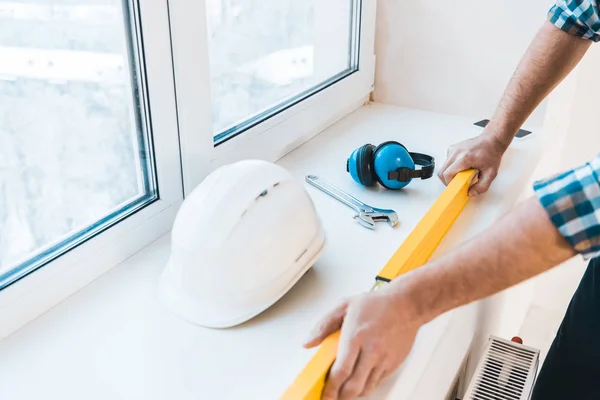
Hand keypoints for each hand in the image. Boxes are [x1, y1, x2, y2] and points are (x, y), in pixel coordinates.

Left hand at [303, 290, 421, 399]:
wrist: (406, 304)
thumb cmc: (377, 303)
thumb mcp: (344, 306)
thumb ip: (323, 325)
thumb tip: (309, 342)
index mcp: (355, 336)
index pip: (340, 371)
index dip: (330, 388)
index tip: (324, 394)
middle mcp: (371, 350)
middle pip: (353, 386)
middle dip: (340, 397)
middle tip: (332, 397)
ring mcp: (384, 359)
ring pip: (366, 388)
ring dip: (353, 393)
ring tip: (344, 391)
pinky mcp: (393, 363)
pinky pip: (377, 382)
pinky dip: (366, 386)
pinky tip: (360, 381)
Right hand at [438, 133, 506, 196]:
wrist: (491, 140)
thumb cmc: (491, 154)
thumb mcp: (491, 174)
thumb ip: (482, 186)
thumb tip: (470, 193)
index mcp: (465, 158)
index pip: (447, 174)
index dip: (449, 183)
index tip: (456, 186)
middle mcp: (456, 152)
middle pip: (442, 172)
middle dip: (448, 180)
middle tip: (458, 182)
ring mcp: (453, 149)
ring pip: (443, 167)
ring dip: (449, 174)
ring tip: (461, 174)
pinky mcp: (451, 148)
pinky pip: (446, 162)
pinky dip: (451, 167)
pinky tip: (461, 166)